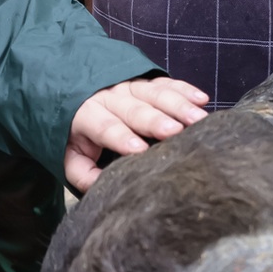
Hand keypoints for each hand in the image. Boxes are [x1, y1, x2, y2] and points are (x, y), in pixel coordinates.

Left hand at [65, 78, 209, 190]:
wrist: (71, 92)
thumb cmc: (77, 133)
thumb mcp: (70, 155)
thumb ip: (83, 173)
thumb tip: (101, 189)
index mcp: (86, 115)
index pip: (104, 126)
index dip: (121, 136)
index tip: (139, 149)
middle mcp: (109, 96)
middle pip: (134, 109)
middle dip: (155, 120)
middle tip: (175, 131)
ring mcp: (130, 86)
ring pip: (155, 94)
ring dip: (178, 105)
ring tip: (197, 118)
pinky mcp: (147, 81)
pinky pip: (167, 83)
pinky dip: (185, 89)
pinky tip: (201, 99)